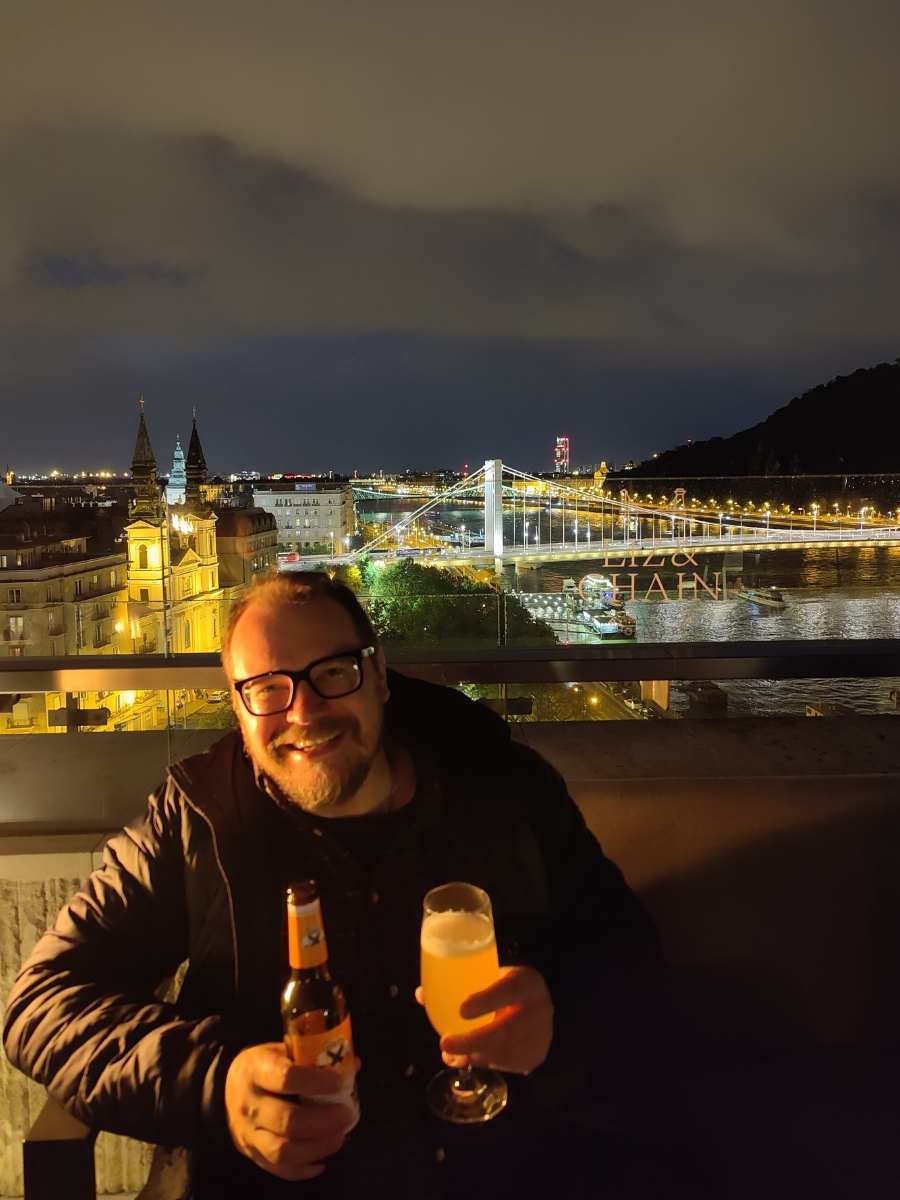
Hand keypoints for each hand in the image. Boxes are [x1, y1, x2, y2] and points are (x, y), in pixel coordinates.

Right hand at [224, 1042, 357, 1180]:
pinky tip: (323, 1156)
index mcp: (257, 1071)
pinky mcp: (254, 1155)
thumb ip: (316, 1057)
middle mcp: (251, 1105)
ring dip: (318, 1147)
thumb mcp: (282, 1050)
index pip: (287, 1078)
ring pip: (284, 1152)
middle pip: (288, 1121)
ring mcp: (249, 1134)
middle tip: (347, 1114)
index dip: (317, 1082)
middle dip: (324, 1121)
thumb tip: (354, 1064)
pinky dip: (306, 1168)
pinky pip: (281, 1169)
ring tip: (339, 1136)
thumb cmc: (264, 1067)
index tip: (340, 1082)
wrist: (227, 1091)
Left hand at [417, 966, 553, 1074]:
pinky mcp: (535, 1057)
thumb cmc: (506, 988)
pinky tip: (466, 1059)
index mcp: (527, 982)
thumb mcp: (492, 976)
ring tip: (449, 1055)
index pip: (509, 989)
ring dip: (472, 1056)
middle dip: (472, 1041)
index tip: (462, 1009)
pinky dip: (482, 1062)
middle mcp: (539, 1008)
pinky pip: (505, 1065)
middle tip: (445, 1043)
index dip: (487, 1000)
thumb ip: (462, 983)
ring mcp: (540, 1036)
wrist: (542, 1007)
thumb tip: (422, 995)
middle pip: (506, 1030)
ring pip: (503, 1053)